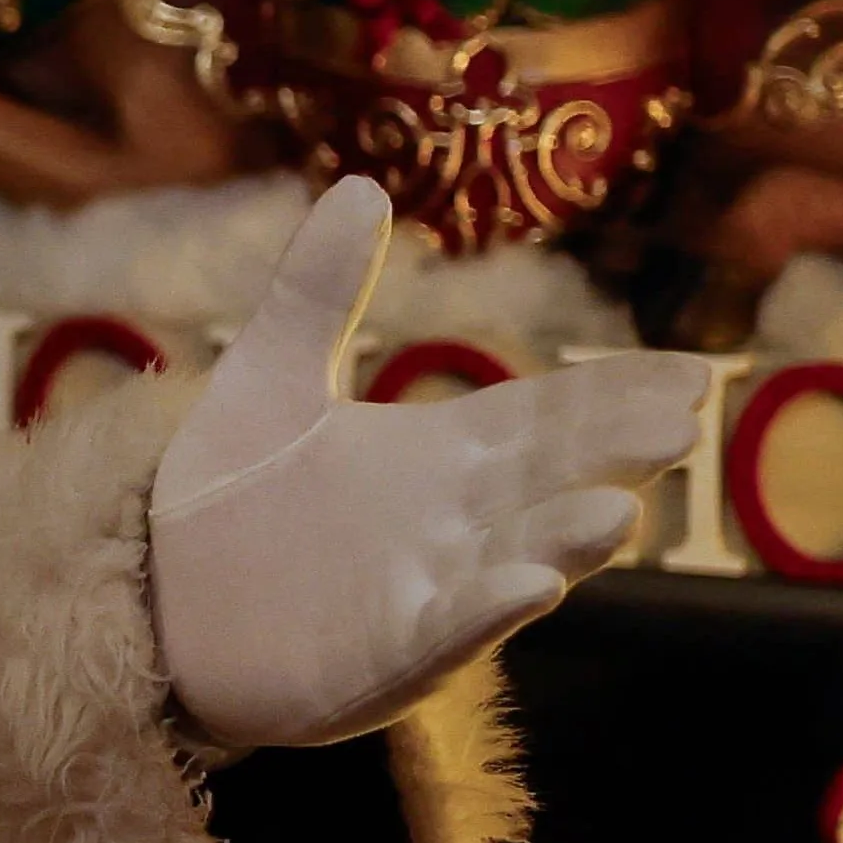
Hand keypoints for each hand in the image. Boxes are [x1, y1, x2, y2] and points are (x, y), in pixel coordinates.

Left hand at [148, 178, 713, 750]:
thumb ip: (316, 291)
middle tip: (683, 423)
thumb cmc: (227, 497)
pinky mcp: (378, 659)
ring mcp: (422, 594)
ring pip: (514, 562)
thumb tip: (361, 183)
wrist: (149, 600)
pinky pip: (442, 636)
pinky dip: (484, 613)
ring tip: (622, 510)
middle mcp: (451, 525)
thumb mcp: (269, 377)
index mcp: (440, 456)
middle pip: (549, 480)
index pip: (546, 416)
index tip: (692, 373)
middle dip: (614, 455)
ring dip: (566, 538)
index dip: (613, 395)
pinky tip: (529, 587)